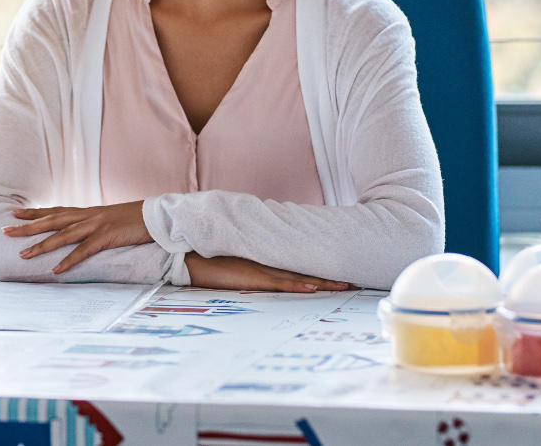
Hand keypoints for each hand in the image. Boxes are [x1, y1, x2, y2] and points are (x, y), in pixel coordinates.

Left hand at [2, 201, 150, 273]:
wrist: (156, 215)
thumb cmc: (133, 220)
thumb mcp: (108, 219)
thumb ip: (92, 224)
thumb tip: (79, 232)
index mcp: (87, 212)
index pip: (55, 210)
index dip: (34, 213)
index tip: (14, 214)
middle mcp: (87, 216)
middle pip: (51, 220)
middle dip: (27, 226)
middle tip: (5, 231)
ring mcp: (96, 225)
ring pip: (63, 235)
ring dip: (42, 245)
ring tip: (23, 255)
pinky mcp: (107, 236)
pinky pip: (85, 250)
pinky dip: (70, 260)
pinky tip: (57, 270)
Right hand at [184, 253, 350, 291]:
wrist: (186, 252)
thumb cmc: (207, 256)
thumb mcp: (234, 257)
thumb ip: (251, 259)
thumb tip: (263, 264)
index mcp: (263, 256)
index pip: (297, 261)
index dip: (319, 267)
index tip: (339, 271)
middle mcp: (266, 260)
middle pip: (304, 267)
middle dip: (329, 275)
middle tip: (354, 279)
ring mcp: (259, 268)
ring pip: (297, 275)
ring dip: (321, 281)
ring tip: (344, 285)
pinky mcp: (250, 277)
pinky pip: (278, 283)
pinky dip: (296, 285)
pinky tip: (312, 287)